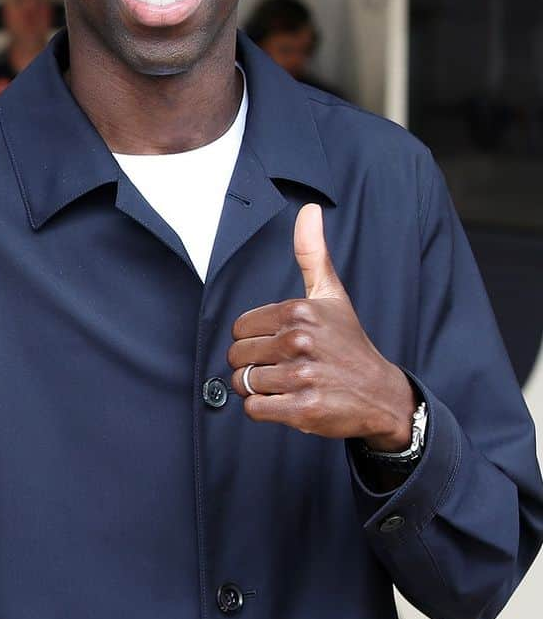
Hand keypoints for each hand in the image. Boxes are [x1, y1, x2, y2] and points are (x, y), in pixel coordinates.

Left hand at [226, 204, 415, 446]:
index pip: (240, 328)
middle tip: (283, 368)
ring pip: (244, 383)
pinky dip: (265, 409)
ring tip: (288, 384)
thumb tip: (309, 209)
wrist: (380, 393)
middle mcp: (300, 341)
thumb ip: (312, 253)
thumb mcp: (332, 295)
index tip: (278, 344)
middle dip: (253, 366)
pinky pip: (254, 409)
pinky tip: (288, 401)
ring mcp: (302, 376)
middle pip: (238, 357)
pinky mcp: (303, 408)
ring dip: (259, 389)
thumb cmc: (348, 343)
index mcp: (300, 311)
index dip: (253, 340)